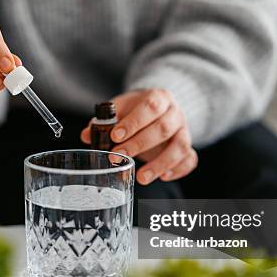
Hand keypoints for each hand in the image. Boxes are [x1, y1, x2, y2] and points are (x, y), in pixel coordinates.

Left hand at [81, 89, 197, 184]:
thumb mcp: (121, 108)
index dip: (133, 122)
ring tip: (142, 178)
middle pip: (163, 128)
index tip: (115, 136)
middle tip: (119, 157)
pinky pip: (190, 159)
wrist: (162, 107)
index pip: (150, 107)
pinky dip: (179, 170)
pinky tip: (163, 177)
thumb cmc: (138, 110)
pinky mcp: (188, 146)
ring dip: (160, 164)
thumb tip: (86, 135)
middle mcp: (175, 113)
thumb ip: (105, 120)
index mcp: (158, 97)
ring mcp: (184, 130)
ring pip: (180, 146)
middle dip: (140, 144)